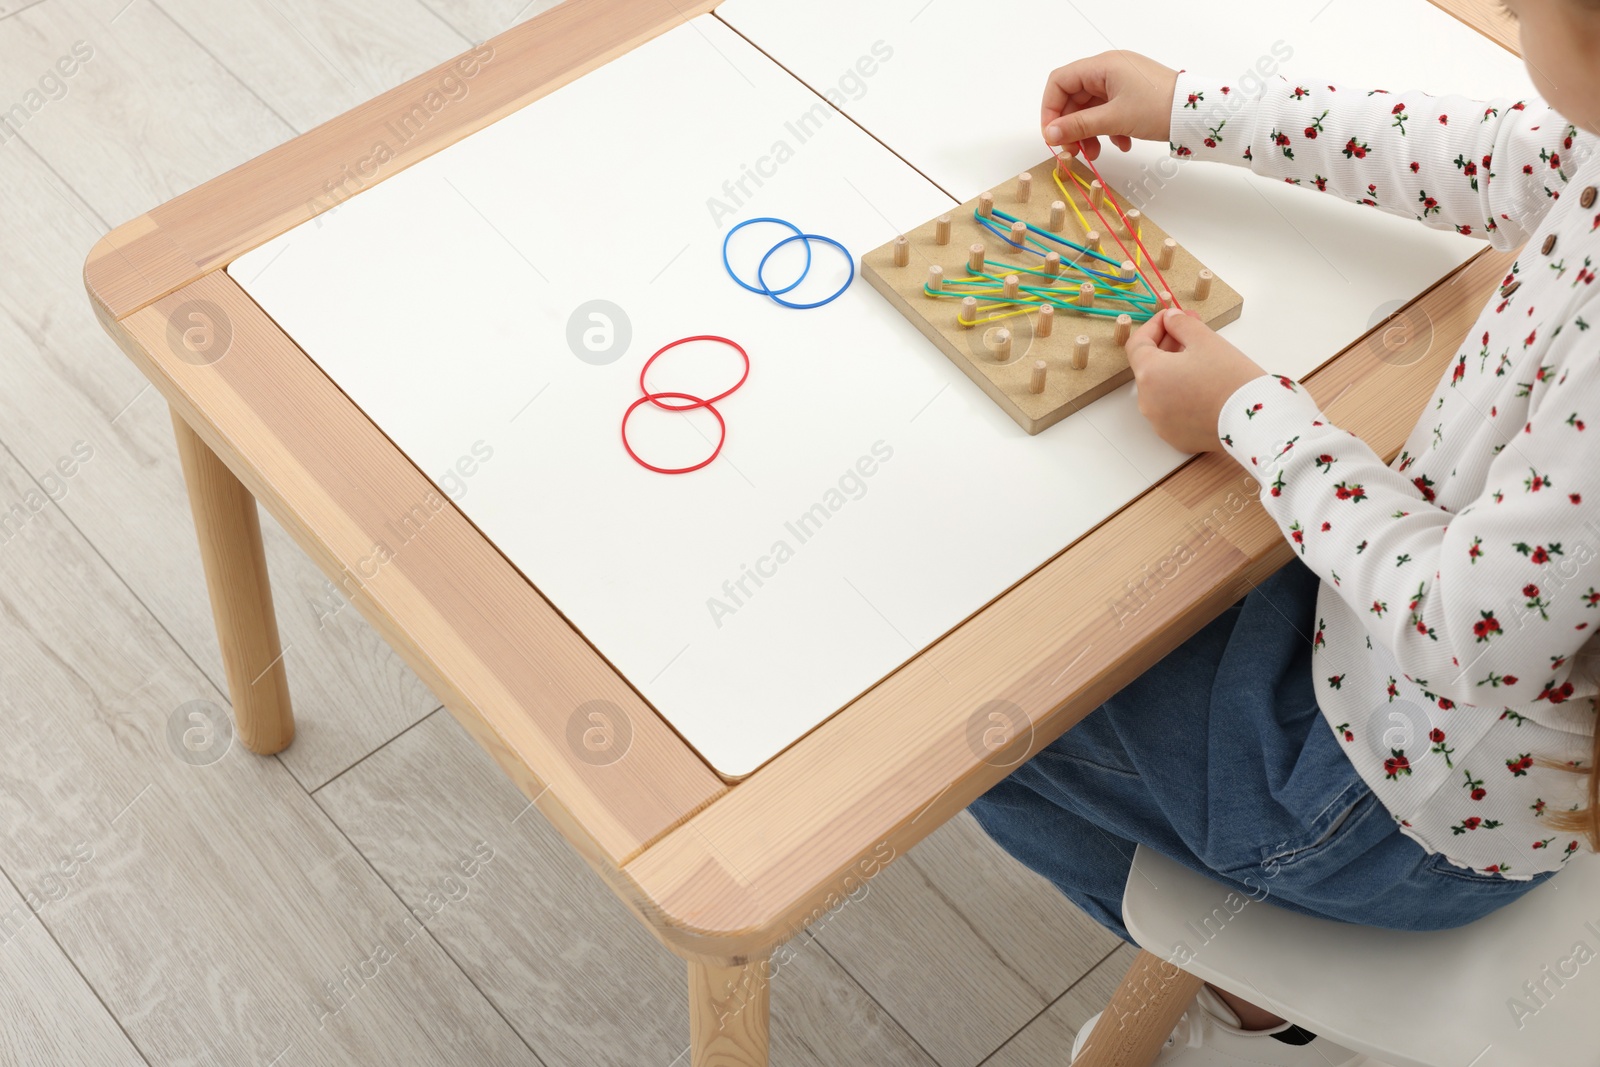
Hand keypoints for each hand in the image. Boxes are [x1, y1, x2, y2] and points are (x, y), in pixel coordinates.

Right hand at [1042, 50, 1179, 160]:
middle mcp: (1109, 70)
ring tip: (1094, 154)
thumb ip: (1078, 126)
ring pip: (1090, 108)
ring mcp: (1120, 82)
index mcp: (1102, 66)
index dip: (1050, 109)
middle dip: (1070, 127)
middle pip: (1073, 98)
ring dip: (1087, 133)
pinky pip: (1107, 112)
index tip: (1052, 135)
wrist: (1197, 113)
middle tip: (1072, 151)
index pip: (1060, 82)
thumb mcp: (1113, 119)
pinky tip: (1121, 144)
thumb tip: (1051, 134)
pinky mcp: (1131, 95)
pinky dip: (1107, 130)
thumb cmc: (1159, 107)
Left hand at [1125, 307, 1265, 453]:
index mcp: (1149, 375)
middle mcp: (1148, 403)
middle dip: (1168, 345)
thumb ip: (1181, 324)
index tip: (1171, 317)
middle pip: (1149, 367)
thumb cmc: (1231, 379)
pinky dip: (1181, 394)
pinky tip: (1202, 384)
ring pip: (1161, 390)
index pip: (1138, 345)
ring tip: (1199, 356)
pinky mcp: (1176, 437)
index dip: (1153, 326)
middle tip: (1190, 329)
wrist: (1256, 422)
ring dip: (1174, 370)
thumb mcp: (1206, 340)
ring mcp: (1160, 424)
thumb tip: (1171, 319)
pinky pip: (1173, 410)